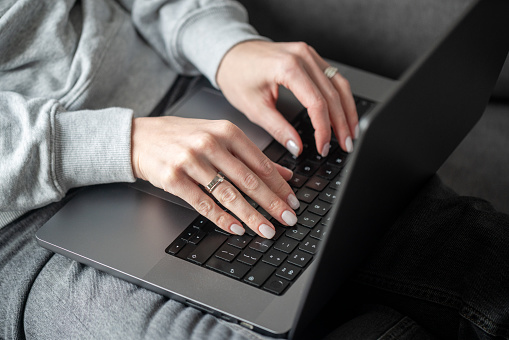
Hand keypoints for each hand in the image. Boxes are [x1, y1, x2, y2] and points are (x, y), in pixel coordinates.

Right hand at [131, 116, 299, 237]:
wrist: (139, 138)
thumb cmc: (182, 137)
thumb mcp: (218, 136)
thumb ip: (251, 155)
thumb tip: (284, 174)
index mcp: (226, 130)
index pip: (261, 163)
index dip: (280, 185)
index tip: (293, 201)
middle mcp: (210, 143)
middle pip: (248, 180)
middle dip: (273, 204)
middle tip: (288, 219)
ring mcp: (191, 161)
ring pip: (228, 194)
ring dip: (251, 215)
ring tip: (266, 230)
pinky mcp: (174, 178)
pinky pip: (203, 203)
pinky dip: (222, 219)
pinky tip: (236, 228)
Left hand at [216, 40, 358, 155]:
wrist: (230, 53)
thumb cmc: (237, 75)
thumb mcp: (254, 108)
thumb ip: (278, 129)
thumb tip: (297, 148)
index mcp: (287, 67)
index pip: (317, 103)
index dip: (324, 129)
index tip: (323, 147)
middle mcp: (302, 56)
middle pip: (333, 94)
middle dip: (341, 124)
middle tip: (345, 145)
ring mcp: (309, 54)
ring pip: (339, 84)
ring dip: (348, 111)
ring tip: (350, 133)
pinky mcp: (310, 56)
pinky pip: (333, 77)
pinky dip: (341, 97)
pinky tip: (344, 113)